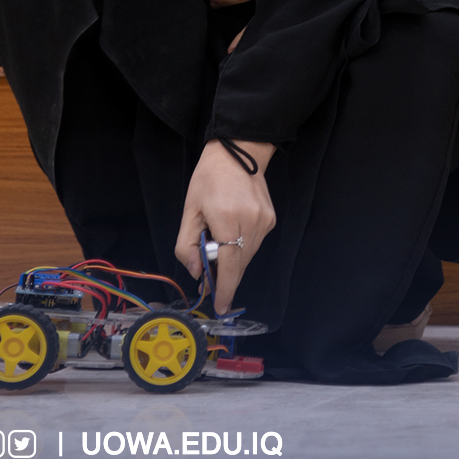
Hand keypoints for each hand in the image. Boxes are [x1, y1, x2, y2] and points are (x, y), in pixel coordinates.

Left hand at [175, 139, 276, 314]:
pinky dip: (243, 247)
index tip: (222, 306)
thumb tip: (196, 272)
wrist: (238, 152)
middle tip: (210, 271)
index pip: (229, 264)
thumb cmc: (208, 179)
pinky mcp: (271, 219)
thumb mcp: (189, 210)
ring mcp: (265, 220)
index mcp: (227, 218)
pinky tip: (233, 232)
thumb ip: (187, 245)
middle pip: (240, 263)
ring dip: (234, 260)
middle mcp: (251, 221)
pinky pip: (255, 243)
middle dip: (226, 274)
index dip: (226, 288)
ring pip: (249, 255)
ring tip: (220, 242)